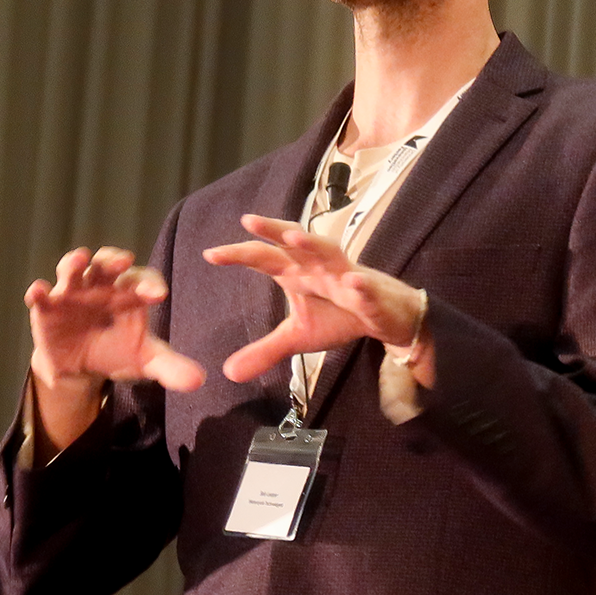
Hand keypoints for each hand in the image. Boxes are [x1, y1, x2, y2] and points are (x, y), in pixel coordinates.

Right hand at [25, 246, 206, 396]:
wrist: (81, 369)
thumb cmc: (117, 352)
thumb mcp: (145, 361)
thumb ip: (170, 367)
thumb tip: (199, 381)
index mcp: (129, 293)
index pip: (142, 280)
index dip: (150, 284)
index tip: (158, 295)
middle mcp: (100, 286)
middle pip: (107, 263)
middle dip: (114, 260)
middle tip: (124, 262)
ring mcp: (72, 293)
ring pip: (72, 269)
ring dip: (74, 262)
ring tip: (80, 259)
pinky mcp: (47, 308)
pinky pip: (41, 295)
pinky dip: (38, 290)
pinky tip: (39, 290)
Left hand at [203, 214, 428, 383]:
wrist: (386, 317)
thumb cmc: (339, 316)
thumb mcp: (297, 336)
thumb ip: (264, 350)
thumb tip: (228, 373)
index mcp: (298, 272)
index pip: (264, 259)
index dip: (239, 254)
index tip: (209, 254)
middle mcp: (318, 266)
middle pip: (294, 243)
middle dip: (273, 231)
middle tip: (248, 221)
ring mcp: (346, 276)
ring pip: (329, 253)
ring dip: (312, 244)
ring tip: (294, 237)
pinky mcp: (371, 294)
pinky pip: (366, 288)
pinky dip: (360, 285)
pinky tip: (354, 283)